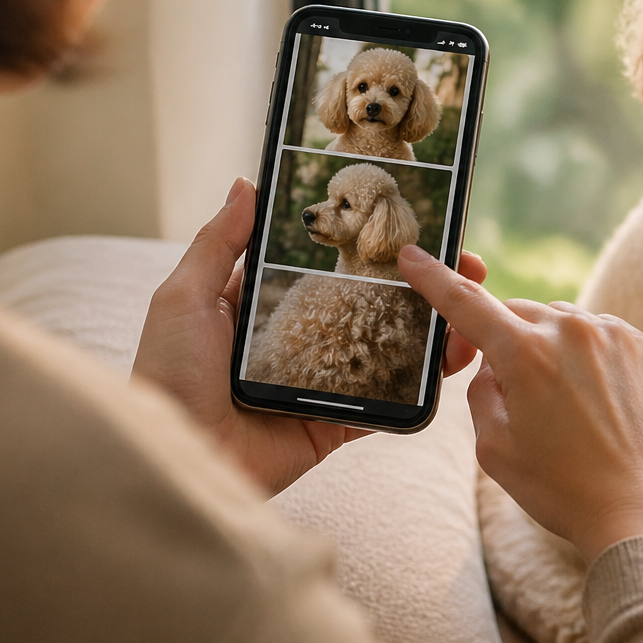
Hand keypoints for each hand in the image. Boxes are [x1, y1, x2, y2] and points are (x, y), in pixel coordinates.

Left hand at [132, 178, 486, 493]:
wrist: (179, 459)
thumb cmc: (168, 375)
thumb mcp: (184, 298)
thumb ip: (218, 243)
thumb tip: (246, 183)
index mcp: (266, 305)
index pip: (332, 266)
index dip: (375, 246)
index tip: (418, 225)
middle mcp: (301, 340)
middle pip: (373, 303)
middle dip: (423, 284)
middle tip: (468, 264)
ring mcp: (323, 383)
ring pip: (391, 349)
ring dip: (435, 329)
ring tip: (474, 309)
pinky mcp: (335, 425)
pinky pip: (387, 403)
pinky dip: (423, 385)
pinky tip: (456, 359)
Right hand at [400, 244, 642, 563]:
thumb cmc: (563, 490)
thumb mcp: (493, 448)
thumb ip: (481, 391)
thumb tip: (493, 364)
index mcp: (524, 354)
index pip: (466, 303)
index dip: (434, 278)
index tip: (413, 255)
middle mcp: (571, 330)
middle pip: (517, 315)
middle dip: (506, 342)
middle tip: (514, 393)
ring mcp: (615, 335)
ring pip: (563, 325)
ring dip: (552, 351)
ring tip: (567, 412)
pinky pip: (602, 338)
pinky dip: (591, 361)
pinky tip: (598, 407)